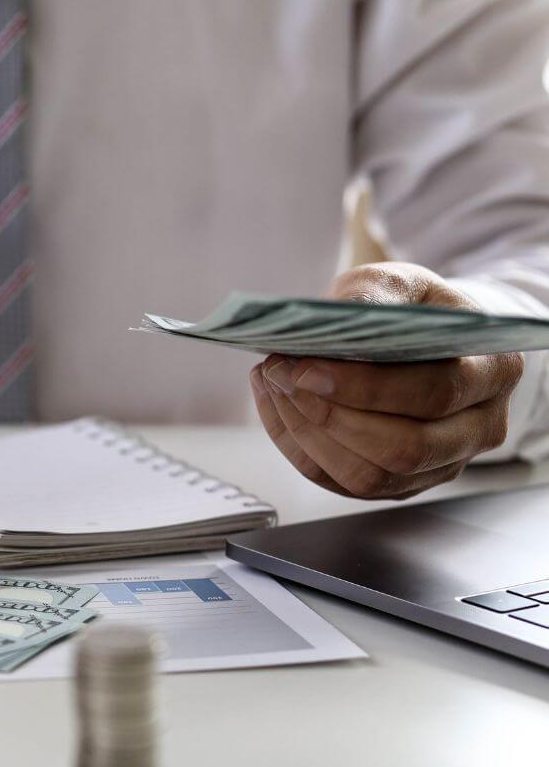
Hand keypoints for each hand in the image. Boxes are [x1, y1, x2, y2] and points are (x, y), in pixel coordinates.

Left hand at [250, 262, 522, 499]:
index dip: (363, 387)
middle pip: (405, 448)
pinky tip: (277, 405)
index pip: (433, 393)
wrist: (422, 335)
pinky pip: (343, 482)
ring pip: (371, 477)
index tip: (304, 367)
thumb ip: (371, 297)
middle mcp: (479, 427)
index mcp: (492, 371)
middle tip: (280, 375)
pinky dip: (299, 448)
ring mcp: (442, 463)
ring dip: (309, 435)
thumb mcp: (398, 283)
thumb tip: (334, 321)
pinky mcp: (403, 483)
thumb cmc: (413, 308)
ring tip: (274, 386)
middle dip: (330, 416)